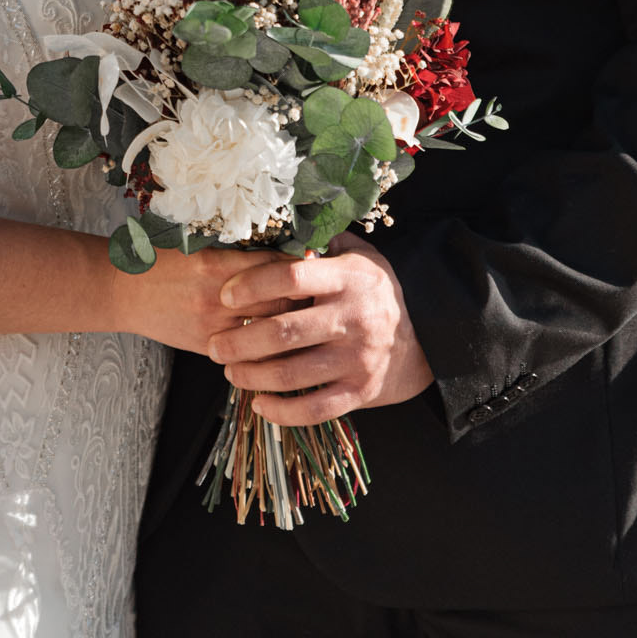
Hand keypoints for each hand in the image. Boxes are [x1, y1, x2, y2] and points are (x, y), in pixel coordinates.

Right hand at [116, 245, 301, 356]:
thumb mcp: (197, 244)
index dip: (300, 267)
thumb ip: (236, 252)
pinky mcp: (204, 346)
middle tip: (324, 296)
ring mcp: (211, 327)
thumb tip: (282, 256)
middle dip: (305, 300)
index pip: (273, 267)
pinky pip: (247, 354)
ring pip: (266, 332)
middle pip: (278, 303)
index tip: (317, 264)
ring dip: (290, 328)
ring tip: (311, 322)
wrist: (121, 289)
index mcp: (216, 264)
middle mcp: (216, 297)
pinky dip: (267, 350)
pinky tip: (282, 345)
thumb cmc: (160, 260)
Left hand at [208, 234, 434, 424]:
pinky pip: (314, 408)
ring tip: (229, 371)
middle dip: (240, 341)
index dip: (252, 285)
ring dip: (252, 376)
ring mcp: (357, 359)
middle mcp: (353, 318)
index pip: (292, 278)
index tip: (225, 295)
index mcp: (348, 278)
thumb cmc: (373, 292)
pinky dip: (281, 411)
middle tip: (214, 345)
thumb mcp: (359, 256)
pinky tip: (259, 404)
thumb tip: (278, 225)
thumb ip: (323, 242)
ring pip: (292, 374)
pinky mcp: (359, 393)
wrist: (422, 341)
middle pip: (284, 332)